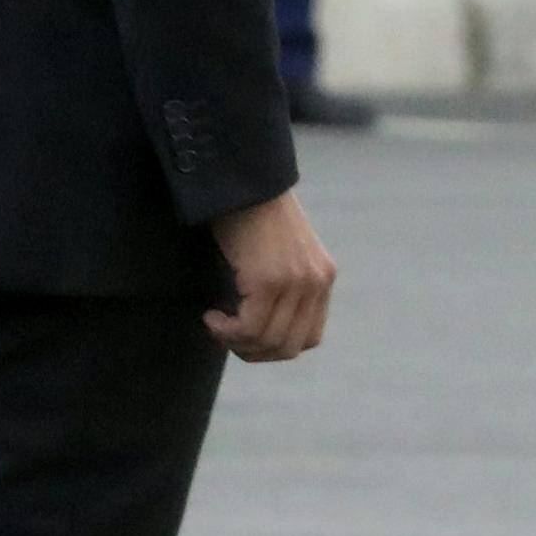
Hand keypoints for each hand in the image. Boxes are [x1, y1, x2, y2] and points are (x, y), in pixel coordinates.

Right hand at [206, 190, 336, 363]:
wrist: (243, 184)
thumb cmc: (252, 220)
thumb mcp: (281, 257)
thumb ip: (285, 290)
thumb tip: (260, 338)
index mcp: (323, 278)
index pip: (308, 338)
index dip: (274, 347)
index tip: (247, 336)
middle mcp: (317, 282)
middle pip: (288, 347)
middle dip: (252, 352)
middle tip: (226, 336)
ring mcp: (296, 281)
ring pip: (267, 341)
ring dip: (235, 341)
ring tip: (216, 323)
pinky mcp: (270, 280)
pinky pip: (248, 328)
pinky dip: (225, 330)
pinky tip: (211, 315)